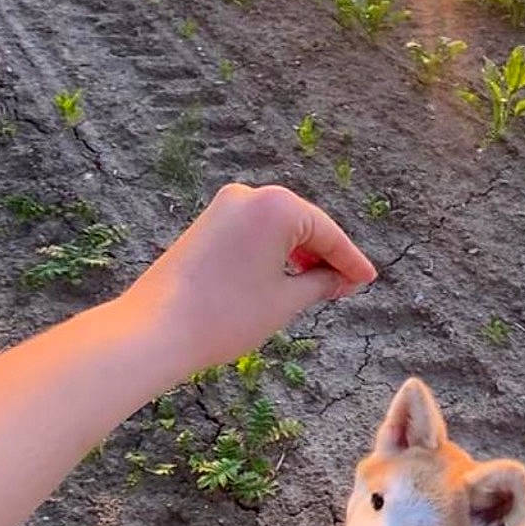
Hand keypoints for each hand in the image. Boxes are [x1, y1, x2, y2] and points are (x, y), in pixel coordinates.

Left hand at [125, 182, 376, 381]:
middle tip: (346, 286)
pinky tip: (284, 277)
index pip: (327, 233)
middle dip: (326, 255)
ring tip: (319, 287)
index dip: (350, 260)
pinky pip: (253, 232)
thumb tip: (338, 278)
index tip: (367, 280)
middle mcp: (250, 196)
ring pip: (277, 228)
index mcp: (276, 206)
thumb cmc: (225, 314)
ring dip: (300, 254)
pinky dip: (274, 252)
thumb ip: (321, 283)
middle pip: (303, 224)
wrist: (156, 329)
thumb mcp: (286, 300)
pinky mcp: (206, 224)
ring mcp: (223, 208)